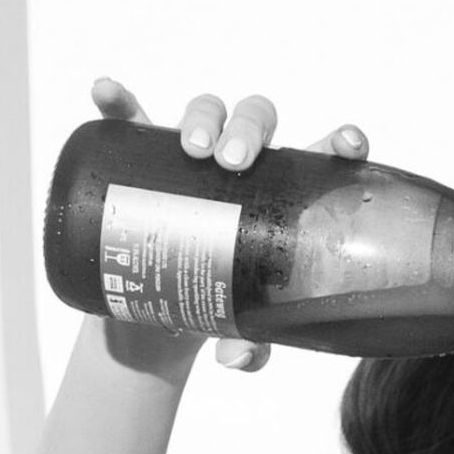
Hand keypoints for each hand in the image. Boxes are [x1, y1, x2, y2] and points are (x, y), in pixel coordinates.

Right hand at [91, 76, 368, 371]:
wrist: (158, 309)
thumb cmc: (220, 306)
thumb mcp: (242, 326)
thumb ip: (251, 344)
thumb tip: (236, 358)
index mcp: (282, 194)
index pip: (318, 155)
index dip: (339, 141)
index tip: (347, 145)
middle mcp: (241, 164)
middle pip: (257, 120)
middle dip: (250, 130)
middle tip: (234, 163)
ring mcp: (189, 157)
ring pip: (205, 111)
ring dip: (202, 118)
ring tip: (194, 151)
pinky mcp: (139, 158)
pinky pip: (129, 119)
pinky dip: (118, 102)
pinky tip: (107, 95)